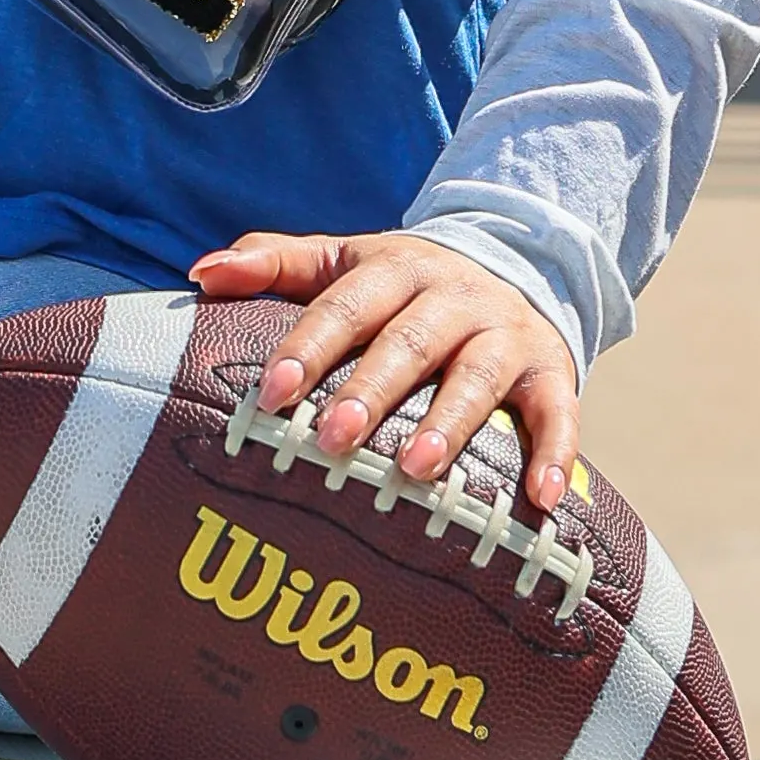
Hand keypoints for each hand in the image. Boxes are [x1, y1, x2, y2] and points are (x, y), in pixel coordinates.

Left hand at [187, 224, 578, 516]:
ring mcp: (507, 334)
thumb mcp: (343, 259)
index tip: (271, 391)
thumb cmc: (402, 285)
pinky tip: (542, 500)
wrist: (517, 262)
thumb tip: (199, 273)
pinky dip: (556, 453)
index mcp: (394, 268)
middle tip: (330, 438)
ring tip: (415, 470)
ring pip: (479, 375)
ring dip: (450, 422)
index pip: (345, 306)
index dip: (308, 346)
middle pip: (409, 342)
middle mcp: (453, 297)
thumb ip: (274, 263)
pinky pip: (560, 411)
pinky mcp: (552, 371)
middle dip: (371, 391)